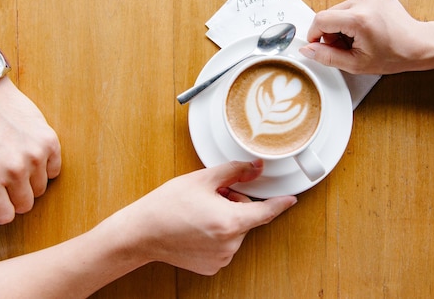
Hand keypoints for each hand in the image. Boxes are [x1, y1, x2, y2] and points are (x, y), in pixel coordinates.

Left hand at [0, 79, 60, 234]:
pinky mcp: (49, 139)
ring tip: (13, 163)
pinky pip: (54, 170)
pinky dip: (44, 167)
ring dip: (29, 182)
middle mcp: (13, 168)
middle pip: (26, 205)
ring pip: (41, 189)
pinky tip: (28, 153)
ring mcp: (34, 153)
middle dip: (14, 198)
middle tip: (2, 180)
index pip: (5, 217)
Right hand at [111, 160, 296, 274]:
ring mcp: (221, 259)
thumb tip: (256, 167)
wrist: (141, 233)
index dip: (280, 204)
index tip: (291, 199)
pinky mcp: (211, 267)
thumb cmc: (168, 205)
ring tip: (199, 212)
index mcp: (231, 222)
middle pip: (246, 218)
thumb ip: (235, 171)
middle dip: (234, 203)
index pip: (266, 212)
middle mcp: (229, 245)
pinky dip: (216, 234)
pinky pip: (224, 245)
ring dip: (225, 219)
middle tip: (211, 196)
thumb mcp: (203, 179)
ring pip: (235, 231)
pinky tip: (196, 227)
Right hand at [299, 0, 421, 73]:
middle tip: (346, 46)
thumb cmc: (393, 56)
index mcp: (359, 18)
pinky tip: (366, 28)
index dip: (315, 34)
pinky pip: (353, 4)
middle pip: (330, 13)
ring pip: (340, 9)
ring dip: (342, 24)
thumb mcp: (356, 64)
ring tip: (358, 38)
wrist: (419, 45)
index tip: (318, 45)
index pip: (321, 19)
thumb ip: (327, 57)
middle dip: (331, 32)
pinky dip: (353, 16)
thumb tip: (307, 50)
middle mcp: (365, 0)